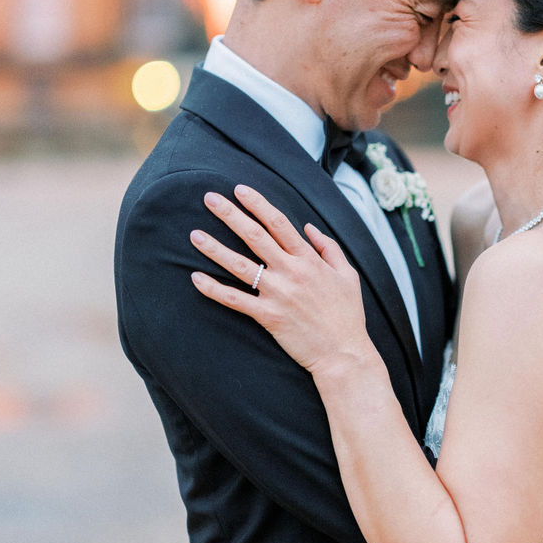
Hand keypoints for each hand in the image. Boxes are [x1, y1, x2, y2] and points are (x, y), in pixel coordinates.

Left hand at [189, 184, 370, 374]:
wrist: (344, 354)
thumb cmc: (347, 315)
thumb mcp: (348, 275)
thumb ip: (329, 248)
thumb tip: (309, 227)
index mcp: (309, 259)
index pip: (279, 223)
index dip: (258, 204)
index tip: (239, 189)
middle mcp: (292, 272)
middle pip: (255, 236)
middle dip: (231, 215)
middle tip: (209, 198)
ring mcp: (278, 294)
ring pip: (240, 265)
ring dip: (215, 248)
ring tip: (194, 235)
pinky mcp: (269, 316)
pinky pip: (236, 300)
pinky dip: (214, 290)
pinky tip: (196, 279)